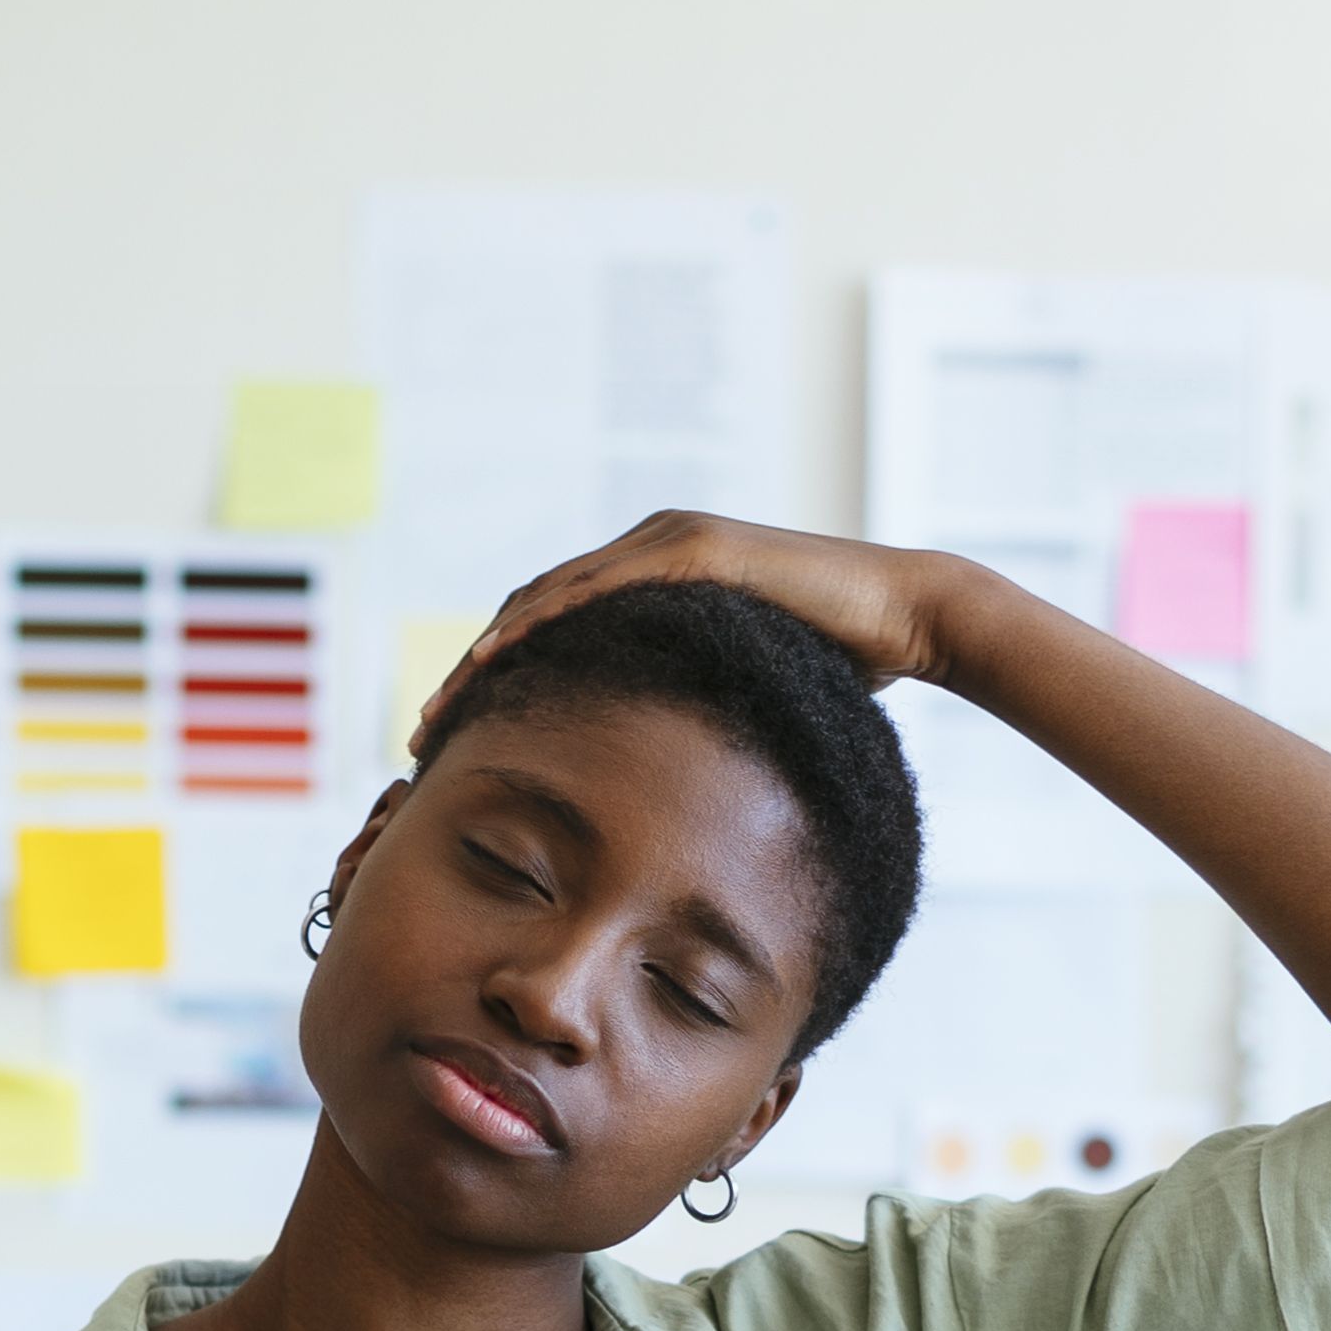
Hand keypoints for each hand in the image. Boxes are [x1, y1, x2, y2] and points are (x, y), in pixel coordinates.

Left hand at [409, 514, 964, 758]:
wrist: (907, 616)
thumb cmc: (840, 662)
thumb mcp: (741, 692)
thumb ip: (692, 712)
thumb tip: (663, 789)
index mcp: (653, 578)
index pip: (550, 626)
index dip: (494, 678)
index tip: (453, 735)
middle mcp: (650, 546)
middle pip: (529, 611)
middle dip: (470, 672)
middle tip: (424, 731)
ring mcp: (670, 542)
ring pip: (547, 599)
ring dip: (487, 654)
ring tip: (443, 708)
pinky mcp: (695, 553)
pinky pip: (598, 588)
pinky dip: (542, 622)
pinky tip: (498, 660)